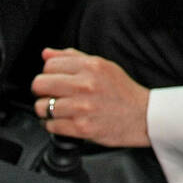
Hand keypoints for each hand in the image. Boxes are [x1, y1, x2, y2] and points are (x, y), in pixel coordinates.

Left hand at [33, 47, 151, 147]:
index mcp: (91, 66)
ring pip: (42, 107)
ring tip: (60, 110)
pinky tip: (65, 121)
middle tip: (53, 95)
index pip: (49, 65)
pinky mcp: (81, 128)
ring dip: (47, 110)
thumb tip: (47, 54)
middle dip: (43, 91)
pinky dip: (53, 125)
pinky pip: (50, 125)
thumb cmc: (123, 92)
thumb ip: (73, 58)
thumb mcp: (103, 66)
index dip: (49, 74)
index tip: (55, 81)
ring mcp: (82, 107)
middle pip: (39, 85)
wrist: (143, 117)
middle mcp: (85, 85)